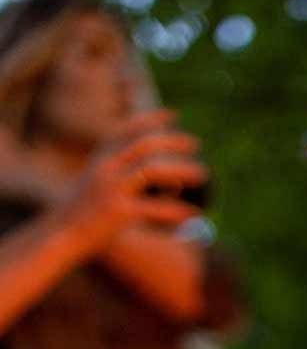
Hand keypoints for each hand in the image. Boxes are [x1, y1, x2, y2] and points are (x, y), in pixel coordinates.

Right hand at [59, 109, 207, 253]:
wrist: (61, 233)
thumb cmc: (83, 211)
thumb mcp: (99, 185)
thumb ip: (127, 176)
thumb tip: (173, 182)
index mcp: (100, 158)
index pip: (127, 130)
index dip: (150, 120)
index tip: (172, 115)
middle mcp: (105, 168)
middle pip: (144, 145)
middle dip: (172, 141)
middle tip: (195, 143)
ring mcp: (112, 189)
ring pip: (152, 170)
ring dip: (181, 170)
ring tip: (202, 174)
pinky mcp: (119, 212)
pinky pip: (156, 207)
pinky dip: (178, 209)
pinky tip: (194, 213)